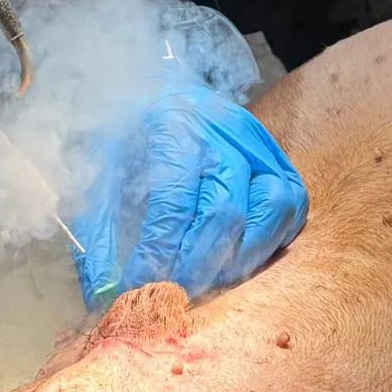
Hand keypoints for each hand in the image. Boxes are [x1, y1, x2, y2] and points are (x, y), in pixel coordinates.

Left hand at [74, 79, 307, 308]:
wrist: (168, 94)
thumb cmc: (133, 138)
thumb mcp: (103, 175)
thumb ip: (101, 234)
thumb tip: (101, 296)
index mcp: (175, 124)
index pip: (174, 200)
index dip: (158, 252)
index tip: (137, 288)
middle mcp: (227, 131)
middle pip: (225, 211)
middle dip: (197, 266)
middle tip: (171, 296)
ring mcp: (262, 145)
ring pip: (271, 210)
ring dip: (239, 259)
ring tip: (206, 281)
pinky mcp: (282, 163)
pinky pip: (291, 209)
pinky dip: (265, 243)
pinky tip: (233, 259)